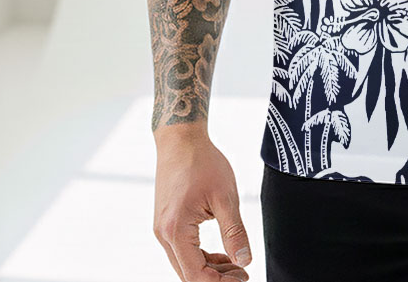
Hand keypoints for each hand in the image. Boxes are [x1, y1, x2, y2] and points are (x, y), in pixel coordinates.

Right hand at [153, 129, 252, 281]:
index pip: (195, 275)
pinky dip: (201, 256)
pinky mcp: (166, 222)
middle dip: (216, 278)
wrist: (181, 140)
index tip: (243, 278)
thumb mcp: (225, 197)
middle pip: (187, 274)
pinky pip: (182, 250)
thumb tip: (245, 261)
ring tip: (236, 265)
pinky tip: (221, 254)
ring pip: (184, 263)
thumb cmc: (203, 162)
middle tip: (243, 274)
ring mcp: (163, 229)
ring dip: (209, 269)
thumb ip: (234, 232)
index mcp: (176, 231)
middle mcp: (164, 234)